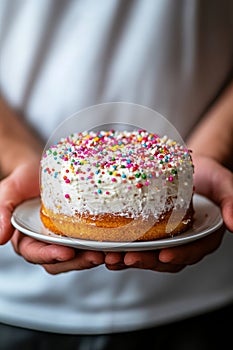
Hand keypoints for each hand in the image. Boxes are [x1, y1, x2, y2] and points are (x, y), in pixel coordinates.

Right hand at [0, 162, 104, 272]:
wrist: (42, 168)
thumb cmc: (24, 178)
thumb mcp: (10, 191)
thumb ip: (2, 211)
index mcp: (26, 238)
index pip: (35, 253)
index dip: (50, 255)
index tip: (66, 253)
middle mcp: (46, 242)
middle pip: (60, 261)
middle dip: (78, 261)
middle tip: (97, 256)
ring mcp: (65, 237)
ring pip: (78, 255)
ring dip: (94, 256)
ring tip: (112, 252)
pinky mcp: (80, 230)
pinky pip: (91, 241)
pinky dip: (103, 244)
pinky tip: (117, 241)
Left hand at [105, 156, 232, 271]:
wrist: (190, 167)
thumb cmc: (208, 174)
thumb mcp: (223, 183)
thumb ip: (231, 201)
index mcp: (202, 235)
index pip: (192, 251)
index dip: (179, 256)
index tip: (163, 256)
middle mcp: (183, 241)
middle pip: (165, 258)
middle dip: (146, 261)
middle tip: (126, 259)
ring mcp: (165, 238)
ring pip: (147, 255)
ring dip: (128, 259)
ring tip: (110, 257)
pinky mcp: (149, 231)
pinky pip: (136, 243)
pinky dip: (121, 248)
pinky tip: (105, 248)